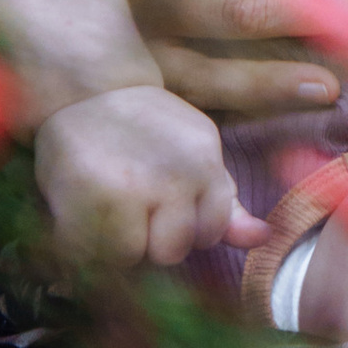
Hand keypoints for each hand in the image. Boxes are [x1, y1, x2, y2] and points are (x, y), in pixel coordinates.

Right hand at [32, 87, 263, 268]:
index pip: (211, 232)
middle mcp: (175, 175)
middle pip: (173, 252)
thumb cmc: (143, 129)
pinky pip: (93, 253)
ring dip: (117, 244)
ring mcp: (133, 187)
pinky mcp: (92, 198)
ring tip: (105, 208)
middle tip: (130, 207)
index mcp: (204, 161)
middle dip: (151, 241)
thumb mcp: (194, 156)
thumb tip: (264, 238)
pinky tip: (82, 212)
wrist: (84, 90)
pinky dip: (85, 244)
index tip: (162, 207)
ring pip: (133, 257)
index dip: (185, 229)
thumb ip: (227, 205)